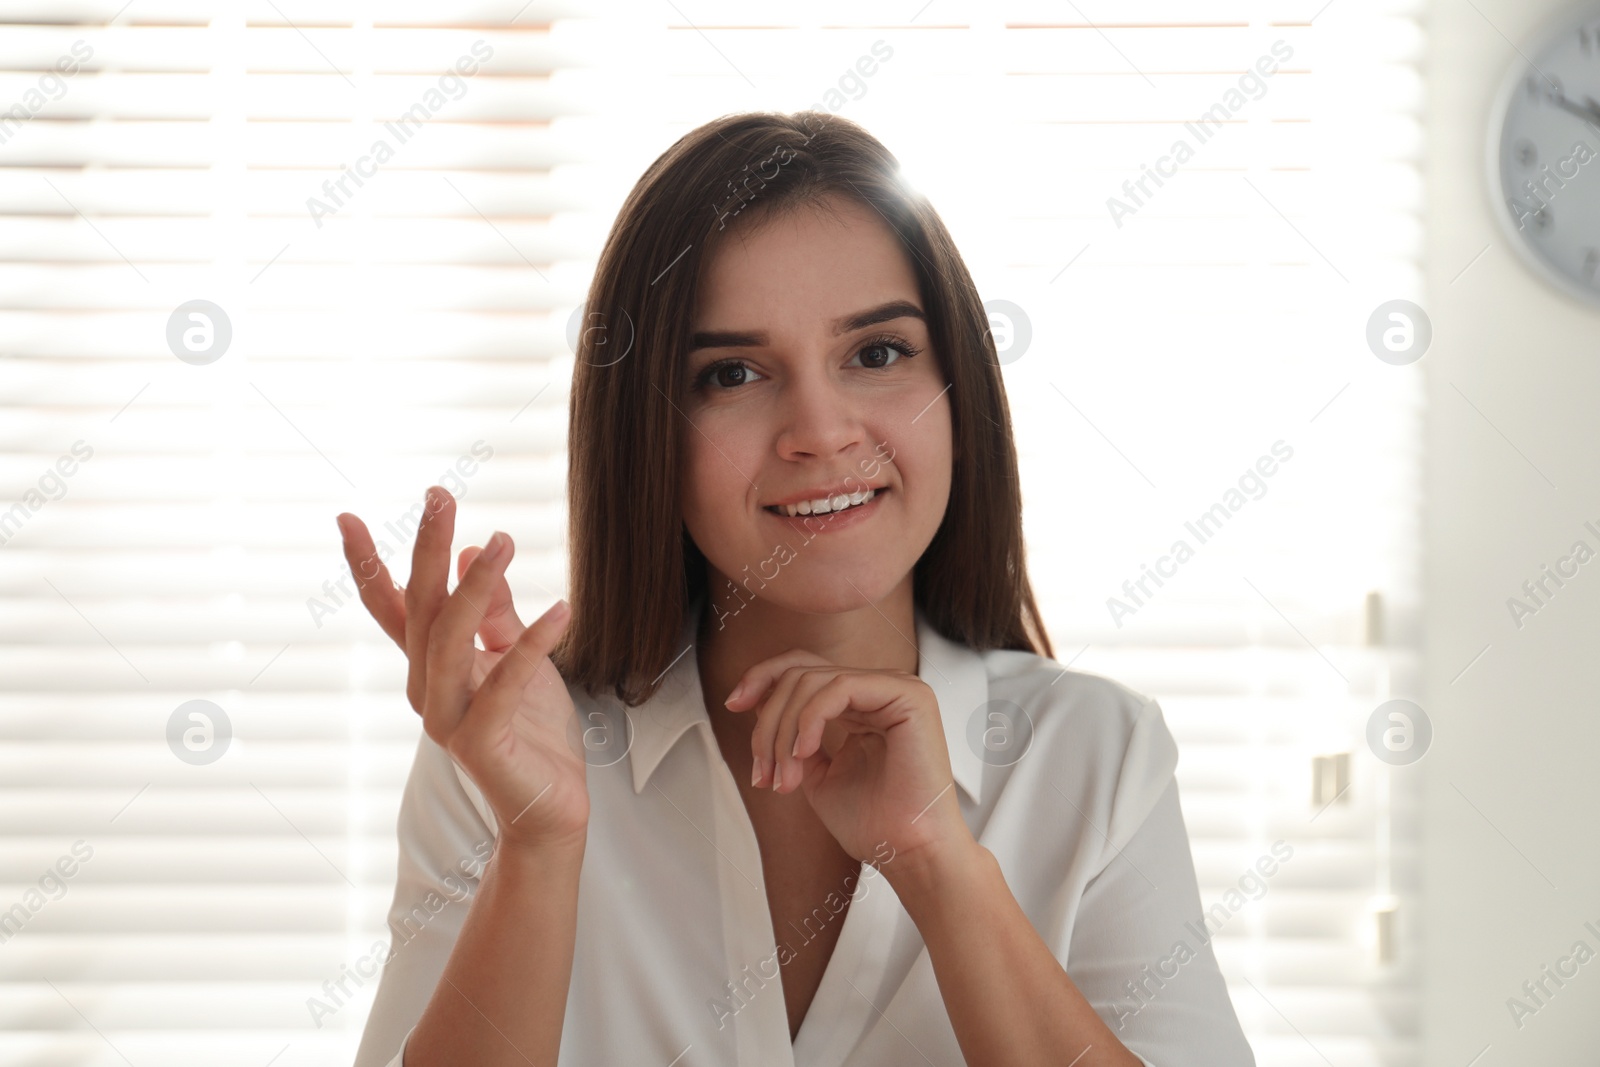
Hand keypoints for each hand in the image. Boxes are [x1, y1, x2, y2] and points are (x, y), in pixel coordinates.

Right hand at [337, 486, 588, 850]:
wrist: (549, 807)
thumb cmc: (532, 733)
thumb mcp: (517, 657)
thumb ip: (495, 612)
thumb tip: (477, 550)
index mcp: (431, 668)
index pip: (394, 609)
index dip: (369, 565)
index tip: (345, 518)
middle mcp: (427, 690)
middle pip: (421, 610)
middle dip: (427, 550)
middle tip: (439, 496)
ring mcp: (448, 718)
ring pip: (451, 640)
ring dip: (477, 587)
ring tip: (503, 540)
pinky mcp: (481, 741)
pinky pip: (505, 682)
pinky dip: (534, 644)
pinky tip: (563, 609)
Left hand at [723, 651, 970, 866]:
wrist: (907, 853)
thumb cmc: (871, 823)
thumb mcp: (814, 771)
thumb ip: (793, 735)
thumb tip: (756, 702)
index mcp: (862, 703)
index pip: (805, 668)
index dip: (762, 678)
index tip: (733, 706)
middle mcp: (880, 688)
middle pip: (801, 673)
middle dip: (768, 722)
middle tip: (762, 773)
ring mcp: (897, 687)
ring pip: (813, 680)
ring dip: (783, 731)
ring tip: (783, 778)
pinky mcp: (908, 695)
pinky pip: (838, 688)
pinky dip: (809, 720)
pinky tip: (803, 755)